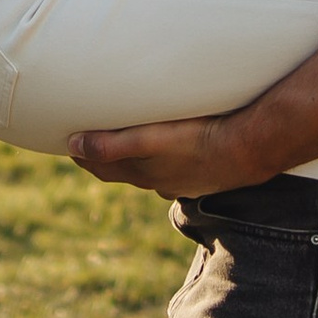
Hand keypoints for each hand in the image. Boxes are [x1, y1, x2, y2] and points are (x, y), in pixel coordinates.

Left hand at [68, 116, 268, 199]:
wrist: (250, 150)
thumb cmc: (200, 139)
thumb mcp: (152, 140)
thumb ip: (113, 145)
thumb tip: (74, 146)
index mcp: (141, 173)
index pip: (100, 165)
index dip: (82, 153)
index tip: (67, 138)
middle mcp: (157, 181)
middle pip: (120, 169)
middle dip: (102, 154)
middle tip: (88, 135)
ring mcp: (180, 180)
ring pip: (147, 170)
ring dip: (132, 156)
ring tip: (125, 139)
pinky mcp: (201, 173)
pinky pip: (172, 167)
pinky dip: (160, 159)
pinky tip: (168, 150)